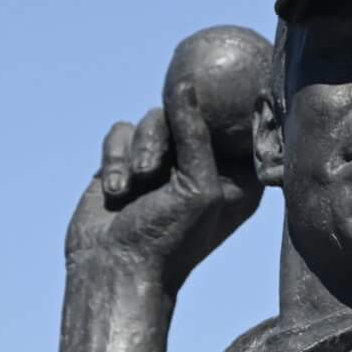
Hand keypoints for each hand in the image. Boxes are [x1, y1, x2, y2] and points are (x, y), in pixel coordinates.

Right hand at [64, 75, 261, 294]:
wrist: (113, 268)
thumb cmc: (169, 238)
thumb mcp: (197, 185)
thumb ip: (196, 132)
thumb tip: (187, 83)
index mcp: (235, 175)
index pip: (238, 126)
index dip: (227, 108)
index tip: (218, 89)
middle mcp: (201, 164)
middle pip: (188, 113)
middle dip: (162, 137)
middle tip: (151, 170)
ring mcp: (163, 162)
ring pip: (150, 120)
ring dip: (135, 151)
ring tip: (131, 186)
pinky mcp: (127, 161)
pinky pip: (120, 132)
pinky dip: (114, 157)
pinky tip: (113, 191)